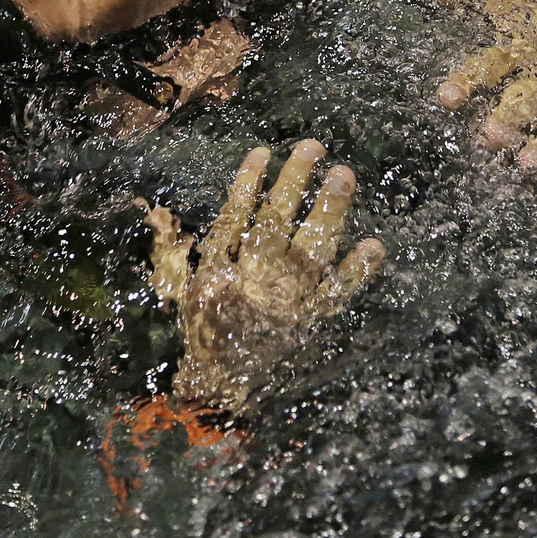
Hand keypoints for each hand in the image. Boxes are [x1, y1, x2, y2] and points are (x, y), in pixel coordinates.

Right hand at [146, 140, 383, 411]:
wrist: (226, 390)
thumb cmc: (205, 334)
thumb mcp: (184, 294)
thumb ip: (175, 254)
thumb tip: (162, 213)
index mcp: (222, 276)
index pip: (235, 219)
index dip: (246, 185)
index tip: (261, 152)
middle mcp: (256, 283)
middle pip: (277, 224)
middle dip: (294, 183)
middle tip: (313, 146)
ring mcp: (288, 300)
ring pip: (312, 249)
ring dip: (329, 210)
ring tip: (343, 174)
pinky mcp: (313, 319)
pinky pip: (338, 293)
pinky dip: (358, 271)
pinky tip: (374, 245)